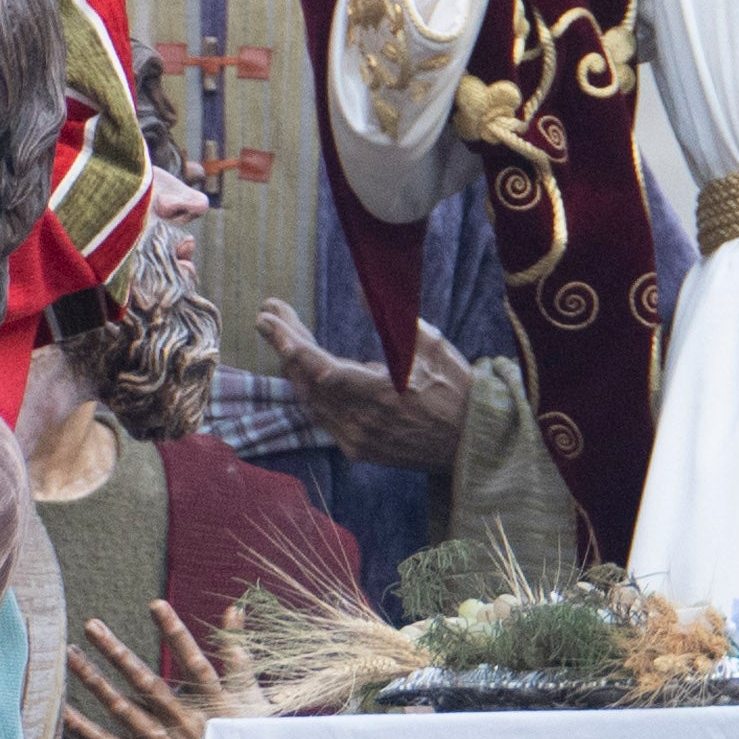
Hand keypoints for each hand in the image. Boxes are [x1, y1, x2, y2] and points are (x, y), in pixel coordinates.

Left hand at [57, 608, 247, 738]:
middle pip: (146, 684)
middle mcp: (185, 722)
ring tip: (71, 656)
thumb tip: (232, 608)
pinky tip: (63, 711)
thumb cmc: (249, 738)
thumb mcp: (251, 695)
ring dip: (96, 683)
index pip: (193, 661)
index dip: (176, 633)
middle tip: (92, 626)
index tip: (156, 604)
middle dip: (117, 653)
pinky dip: (86, 732)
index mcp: (213, 703)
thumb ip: (238, 652)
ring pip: (123, 711)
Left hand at [266, 314, 476, 474]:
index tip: (266, 319)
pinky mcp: (358, 450)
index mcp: (378, 393)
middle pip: (305, 380)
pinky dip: (310, 391)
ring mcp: (356, 439)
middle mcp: (360, 420)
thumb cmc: (455, 389)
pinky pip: (321, 418)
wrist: (472, 441)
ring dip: (295, 367)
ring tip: (288, 334)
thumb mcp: (431, 345)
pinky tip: (306, 369)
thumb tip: (363, 289)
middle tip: (272, 315)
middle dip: (286, 345)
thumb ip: (394, 318)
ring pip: (309, 401)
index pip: (318, 367)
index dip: (287, 342)